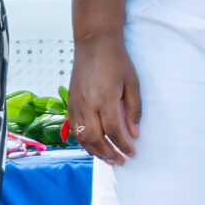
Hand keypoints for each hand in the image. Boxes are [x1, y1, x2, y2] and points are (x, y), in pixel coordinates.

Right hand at [65, 36, 140, 165]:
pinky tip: (91, 145)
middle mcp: (88, 104)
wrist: (94, 43)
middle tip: (120, 161)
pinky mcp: (70, 101)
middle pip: (95, 138)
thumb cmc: (117, 61)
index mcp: (105, 98)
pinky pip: (73, 128)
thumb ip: (133, 110)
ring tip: (106, 158)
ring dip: (94, 151)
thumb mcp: (132, 83)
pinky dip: (82, 141)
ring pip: (81, 136)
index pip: (113, 131)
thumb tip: (134, 133)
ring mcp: (76, 103)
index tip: (131, 153)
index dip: (123, 146)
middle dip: (109, 153)